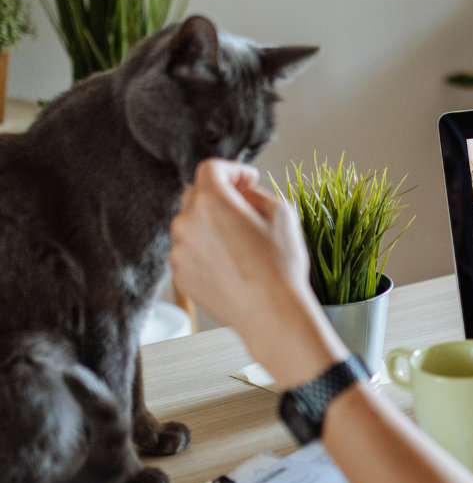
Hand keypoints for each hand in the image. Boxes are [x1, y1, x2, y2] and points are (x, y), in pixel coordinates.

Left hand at [169, 159, 346, 385]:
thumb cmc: (280, 265)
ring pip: (191, 225)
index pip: (211, 169)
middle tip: (245, 208)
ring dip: (212, 225)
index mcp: (211, 201)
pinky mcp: (181, 276)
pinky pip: (190, 252)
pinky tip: (233, 264)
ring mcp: (180, 251)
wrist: (271, 313)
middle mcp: (187, 223)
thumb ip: (256, 194)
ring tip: (241, 243)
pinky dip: (207, 251)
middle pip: (196, 195)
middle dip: (220, 196)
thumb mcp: (282, 213)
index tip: (247, 179)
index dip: (233, 170)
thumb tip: (243, 195)